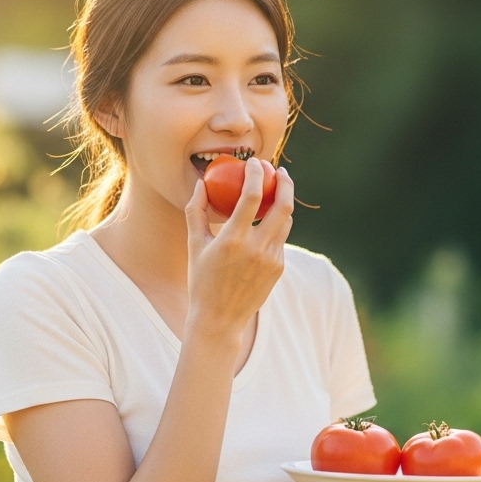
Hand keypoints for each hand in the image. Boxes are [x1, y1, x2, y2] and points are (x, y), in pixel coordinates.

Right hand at [183, 159, 294, 335]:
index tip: (255, 163)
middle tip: (279, 171)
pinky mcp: (279, 268)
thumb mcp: (194, 245)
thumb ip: (196, 211)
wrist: (219, 318)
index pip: (251, 196)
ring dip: (283, 202)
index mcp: (232, 240)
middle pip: (283, 205)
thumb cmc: (201, 279)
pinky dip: (277, 225)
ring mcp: (271, 259)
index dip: (257, 174)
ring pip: (286, 221)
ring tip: (276, 191)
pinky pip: (281, 239)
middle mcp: (256, 249)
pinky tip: (268, 219)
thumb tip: (202, 183)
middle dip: (285, 182)